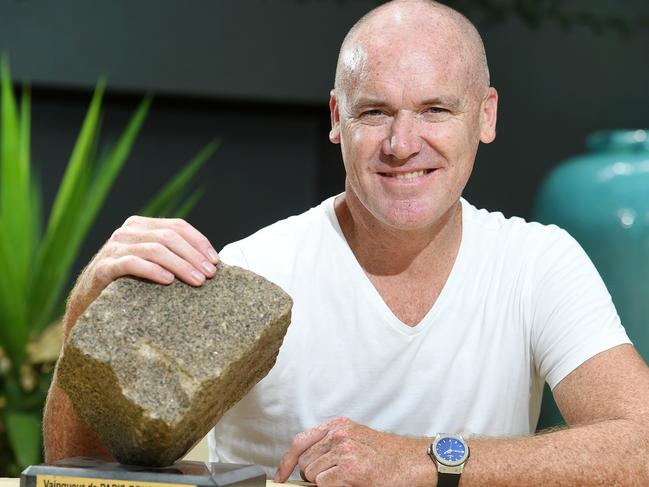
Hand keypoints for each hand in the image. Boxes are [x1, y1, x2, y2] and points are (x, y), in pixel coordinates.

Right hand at [65, 216, 218, 333]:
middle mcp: (126, 232)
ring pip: (154, 249)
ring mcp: (113, 248)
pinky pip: (132, 263)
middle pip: (168, 237)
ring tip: (197, 280)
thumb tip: (212, 262)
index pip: (177, 226)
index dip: (199, 242)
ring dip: (180, 265)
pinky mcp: (104, 267)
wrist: (88, 305)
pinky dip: (153, 270)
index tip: (216, 261)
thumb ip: (173, 256)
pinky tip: (168, 280)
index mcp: (141, 226)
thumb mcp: (153, 265)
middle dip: (194, 255)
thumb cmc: (129, 285)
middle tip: (210, 275)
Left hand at [274, 417, 432, 485]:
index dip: (286, 461)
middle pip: (305, 462)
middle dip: (312, 476)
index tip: (280, 476)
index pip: (300, 441)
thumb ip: (332, 445)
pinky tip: (352, 483)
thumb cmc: (388, 456)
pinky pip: (323, 485)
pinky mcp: (349, 469)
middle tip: (332, 480)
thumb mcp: (357, 439)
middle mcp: (338, 435)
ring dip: (324, 483)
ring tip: (347, 480)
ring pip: (312, 475)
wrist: (413, 463)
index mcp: (338, 426)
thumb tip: (305, 465)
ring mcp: (344, 451)